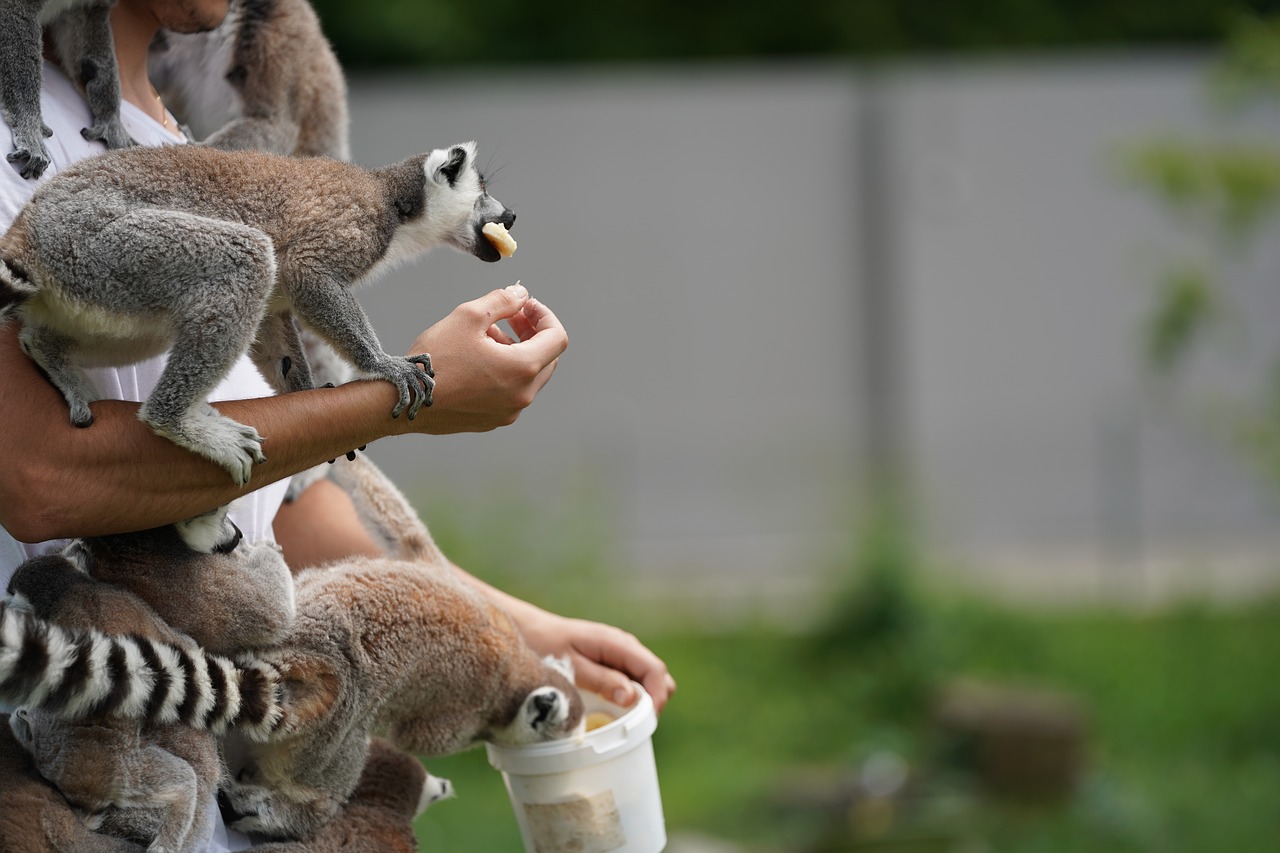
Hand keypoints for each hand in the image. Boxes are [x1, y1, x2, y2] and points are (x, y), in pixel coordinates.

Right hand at [405, 283, 566, 434]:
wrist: (403, 401)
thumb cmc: (435, 358)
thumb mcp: (468, 316)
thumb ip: (502, 301)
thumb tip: (522, 295)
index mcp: (523, 369)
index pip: (557, 338)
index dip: (544, 315)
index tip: (524, 305)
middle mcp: (523, 395)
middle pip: (547, 358)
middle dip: (532, 333)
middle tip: (509, 316)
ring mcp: (509, 412)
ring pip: (528, 376)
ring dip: (516, 351)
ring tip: (486, 336)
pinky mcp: (493, 420)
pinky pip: (511, 392)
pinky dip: (504, 372)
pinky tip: (478, 360)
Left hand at [515, 609, 676, 712]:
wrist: (527, 630)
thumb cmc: (544, 646)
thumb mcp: (572, 667)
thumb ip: (602, 680)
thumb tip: (633, 697)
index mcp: (618, 644)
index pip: (655, 670)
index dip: (657, 697)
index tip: (646, 722)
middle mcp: (624, 646)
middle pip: (657, 676)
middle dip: (653, 701)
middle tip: (633, 724)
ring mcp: (619, 654)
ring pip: (646, 680)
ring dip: (641, 701)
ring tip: (621, 720)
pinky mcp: (611, 662)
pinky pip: (631, 681)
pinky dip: (629, 697)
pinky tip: (611, 710)